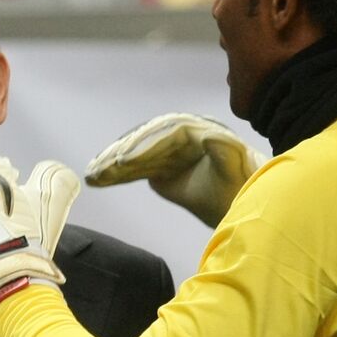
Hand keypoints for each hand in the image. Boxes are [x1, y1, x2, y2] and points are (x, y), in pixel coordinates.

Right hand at [84, 113, 266, 227]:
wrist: (245, 203)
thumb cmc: (244, 188)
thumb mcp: (238, 173)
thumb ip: (225, 153)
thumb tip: (209, 136)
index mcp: (197, 133)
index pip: (165, 136)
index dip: (144, 148)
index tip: (124, 161)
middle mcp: (180, 138)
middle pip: (145, 143)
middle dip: (121, 156)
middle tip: (99, 169)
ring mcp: (169, 153)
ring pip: (137, 157)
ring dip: (113, 167)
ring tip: (91, 177)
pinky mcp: (163, 168)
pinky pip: (137, 170)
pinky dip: (118, 176)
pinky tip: (97, 180)